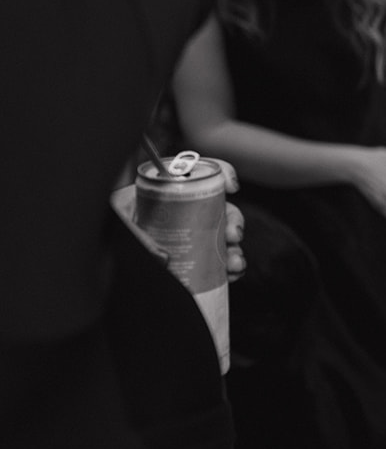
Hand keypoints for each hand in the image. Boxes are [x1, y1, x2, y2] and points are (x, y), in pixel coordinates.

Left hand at [110, 157, 245, 277]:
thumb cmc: (99, 233)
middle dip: (234, 220)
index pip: (197, 174)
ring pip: (221, 238)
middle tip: (233, 235)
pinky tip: (232, 275)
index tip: (231, 187)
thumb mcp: (112, 221)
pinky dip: (229, 268)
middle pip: (217, 208)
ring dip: (235, 250)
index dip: (221, 173)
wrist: (88, 260)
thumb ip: (133, 235)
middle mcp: (178, 212)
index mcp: (163, 192)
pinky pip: (215, 262)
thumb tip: (163, 257)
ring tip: (234, 264)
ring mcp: (184, 237)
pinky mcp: (186, 261)